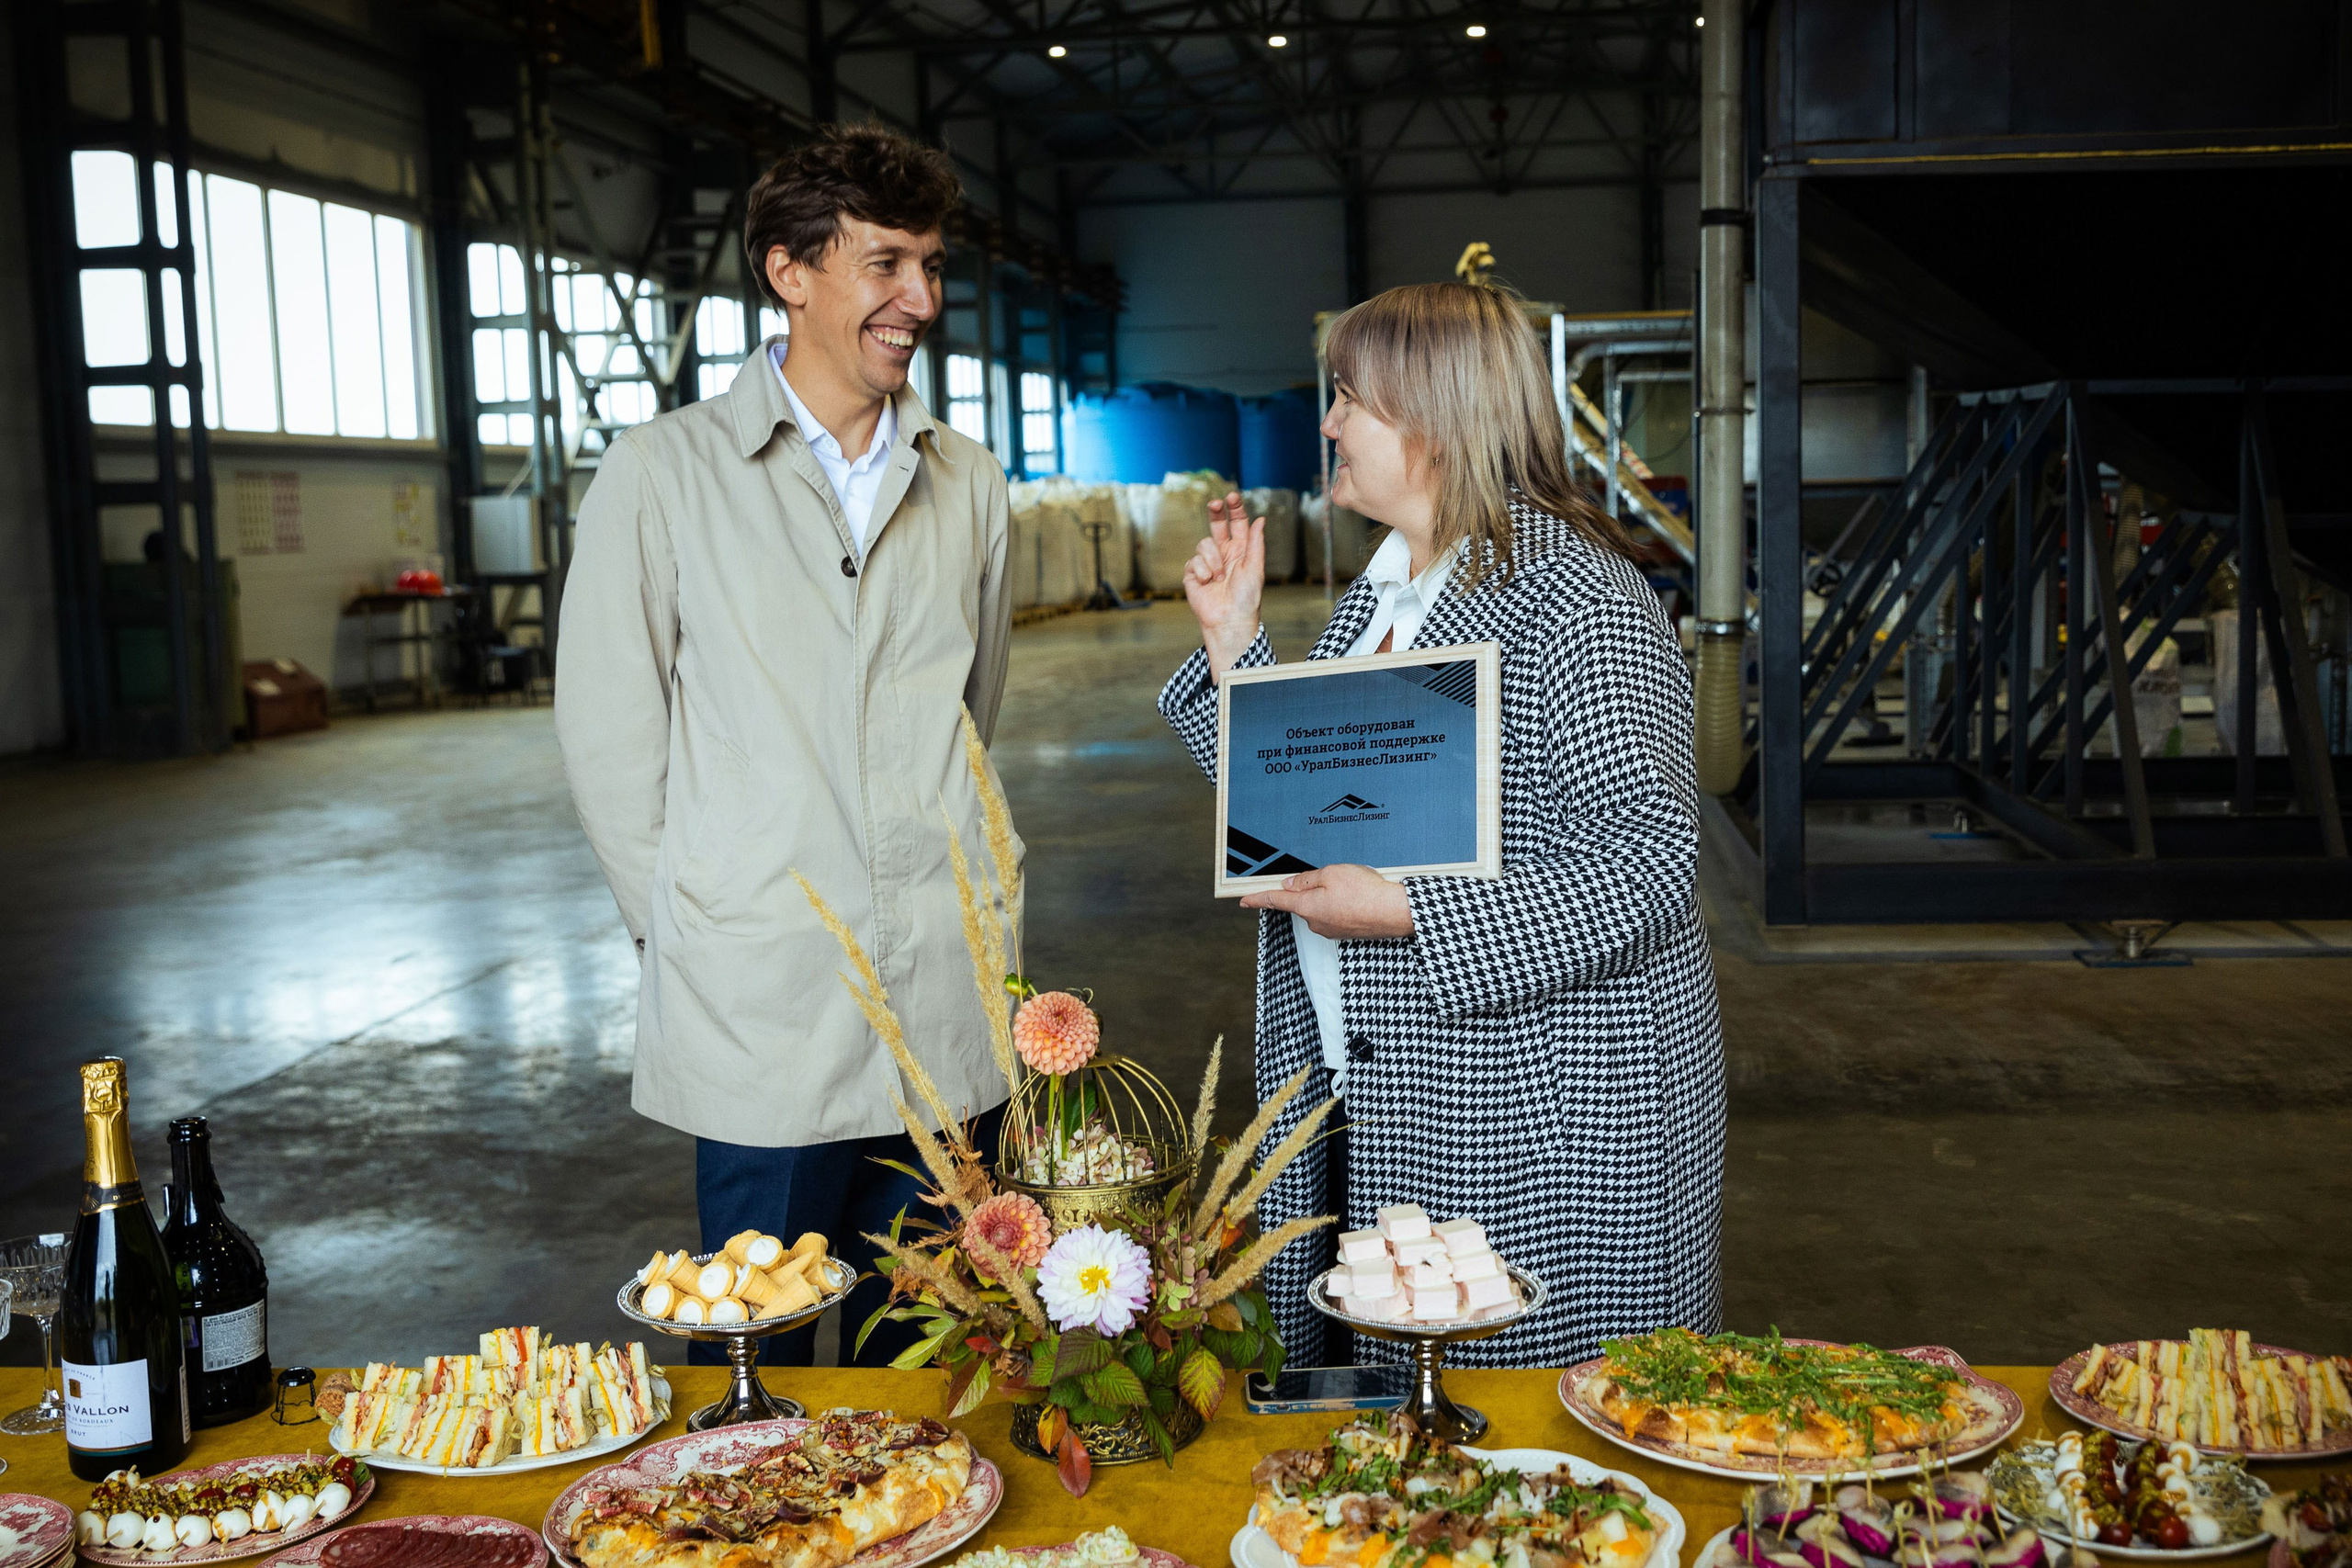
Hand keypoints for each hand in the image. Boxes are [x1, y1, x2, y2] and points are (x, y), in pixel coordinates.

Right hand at [1184, 491, 1265, 679]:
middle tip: (1215, 503)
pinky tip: (1208, 584)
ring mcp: (1208, 562)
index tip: (1232, 496)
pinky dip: (1202, 572)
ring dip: (1212, 560)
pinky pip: (1193, 561)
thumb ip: (1256, 543)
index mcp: (1242, 550)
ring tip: (1219, 578)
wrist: (1228, 620)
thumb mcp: (1255, 568)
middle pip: (1217, 524)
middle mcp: (1224, 553)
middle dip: (1215, 512)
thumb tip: (1260, 519)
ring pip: (1204, 544)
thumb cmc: (1246, 598)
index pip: (1238, 523)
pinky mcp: (1193, 573)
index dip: (1235, 508)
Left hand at [1239, 864, 1413, 938]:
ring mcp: (1330, 930)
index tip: (1243, 900)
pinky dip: (1343, 904)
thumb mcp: (1330, 873)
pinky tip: (1358, 896)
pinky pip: (1336, 914)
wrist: (1394, 912)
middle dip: (1313, 887)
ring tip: (1353, 886)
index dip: (1258, 899)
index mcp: (1306, 907)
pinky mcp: (1345, 932)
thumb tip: (1290, 884)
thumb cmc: (1364, 892)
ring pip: (1321, 907)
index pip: (1275, 901)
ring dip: (1332, 895)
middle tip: (1336, 876)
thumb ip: (1306, 879)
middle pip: (1303, 901)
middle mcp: (1315, 923)